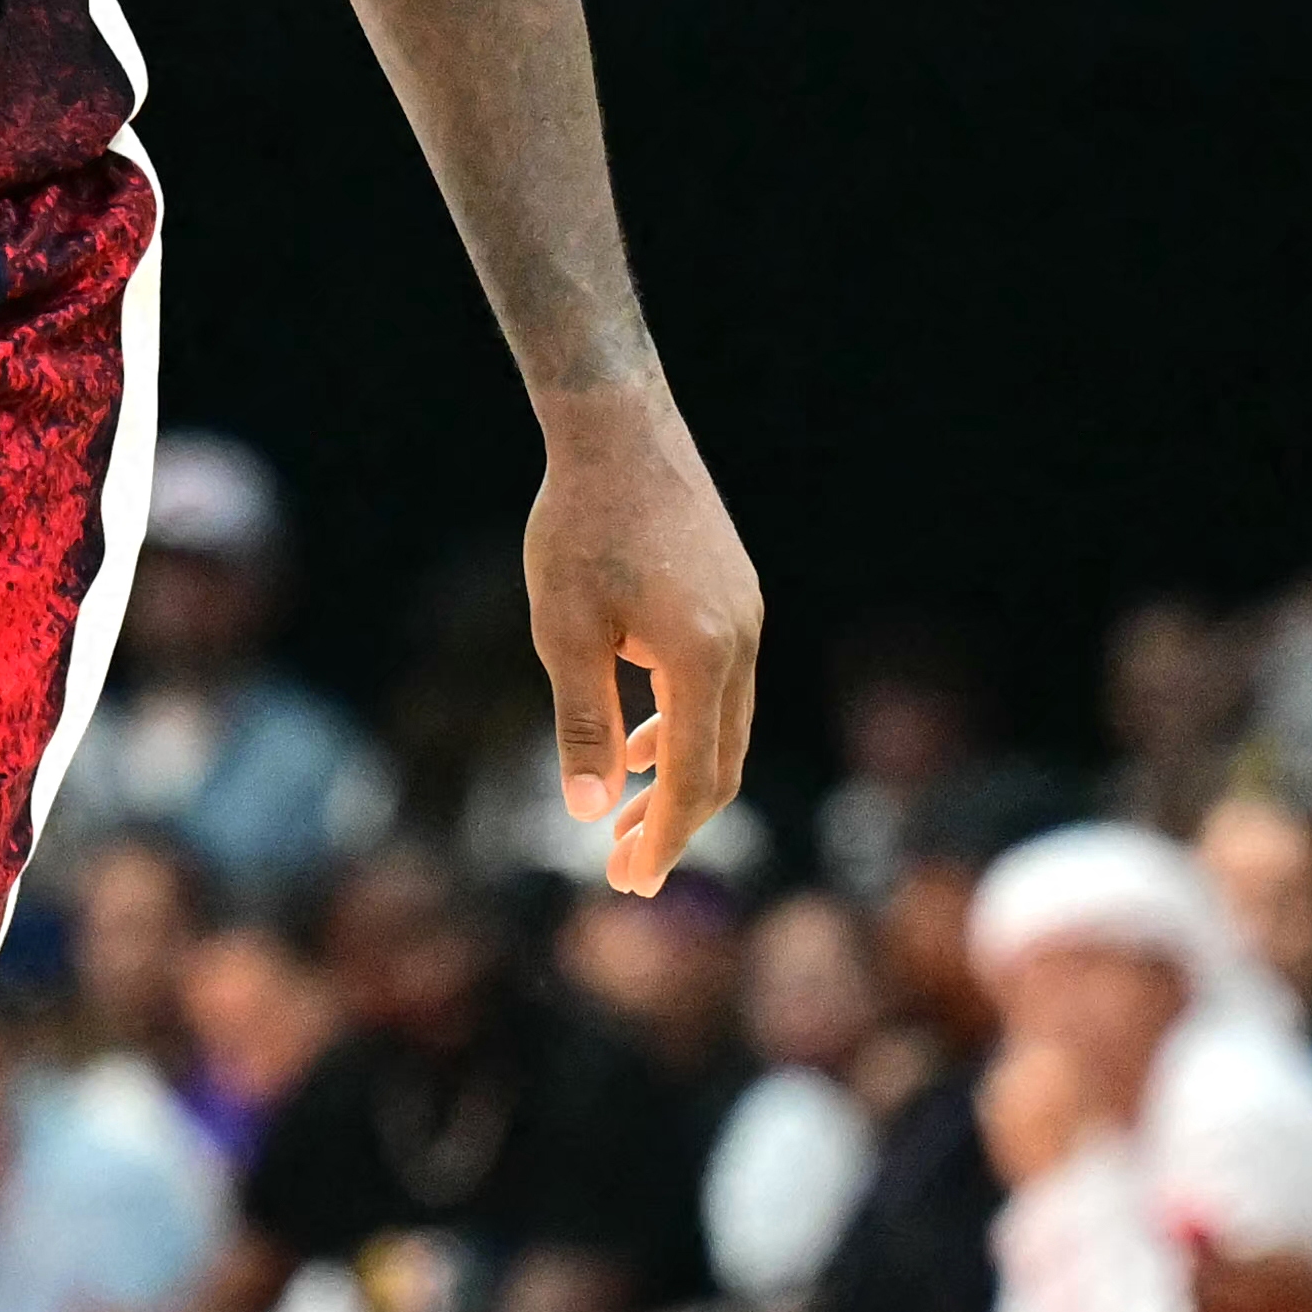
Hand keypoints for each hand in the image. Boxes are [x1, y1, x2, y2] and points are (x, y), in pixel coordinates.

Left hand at [522, 382, 762, 895]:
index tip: (634, 884)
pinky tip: (637, 748)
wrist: (617, 427)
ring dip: (676, 781)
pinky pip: (719, 689)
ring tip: (622, 823)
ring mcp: (746, 619)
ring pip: (723, 729)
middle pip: (719, 765)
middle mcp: (741, 643)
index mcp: (704, 659)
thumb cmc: (580, 526)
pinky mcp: (734, 599)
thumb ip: (583, 724)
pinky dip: (681, 730)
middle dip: (673, 826)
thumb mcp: (565, 632)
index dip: (664, 840)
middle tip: (625, 874)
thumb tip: (586, 812)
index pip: (692, 779)